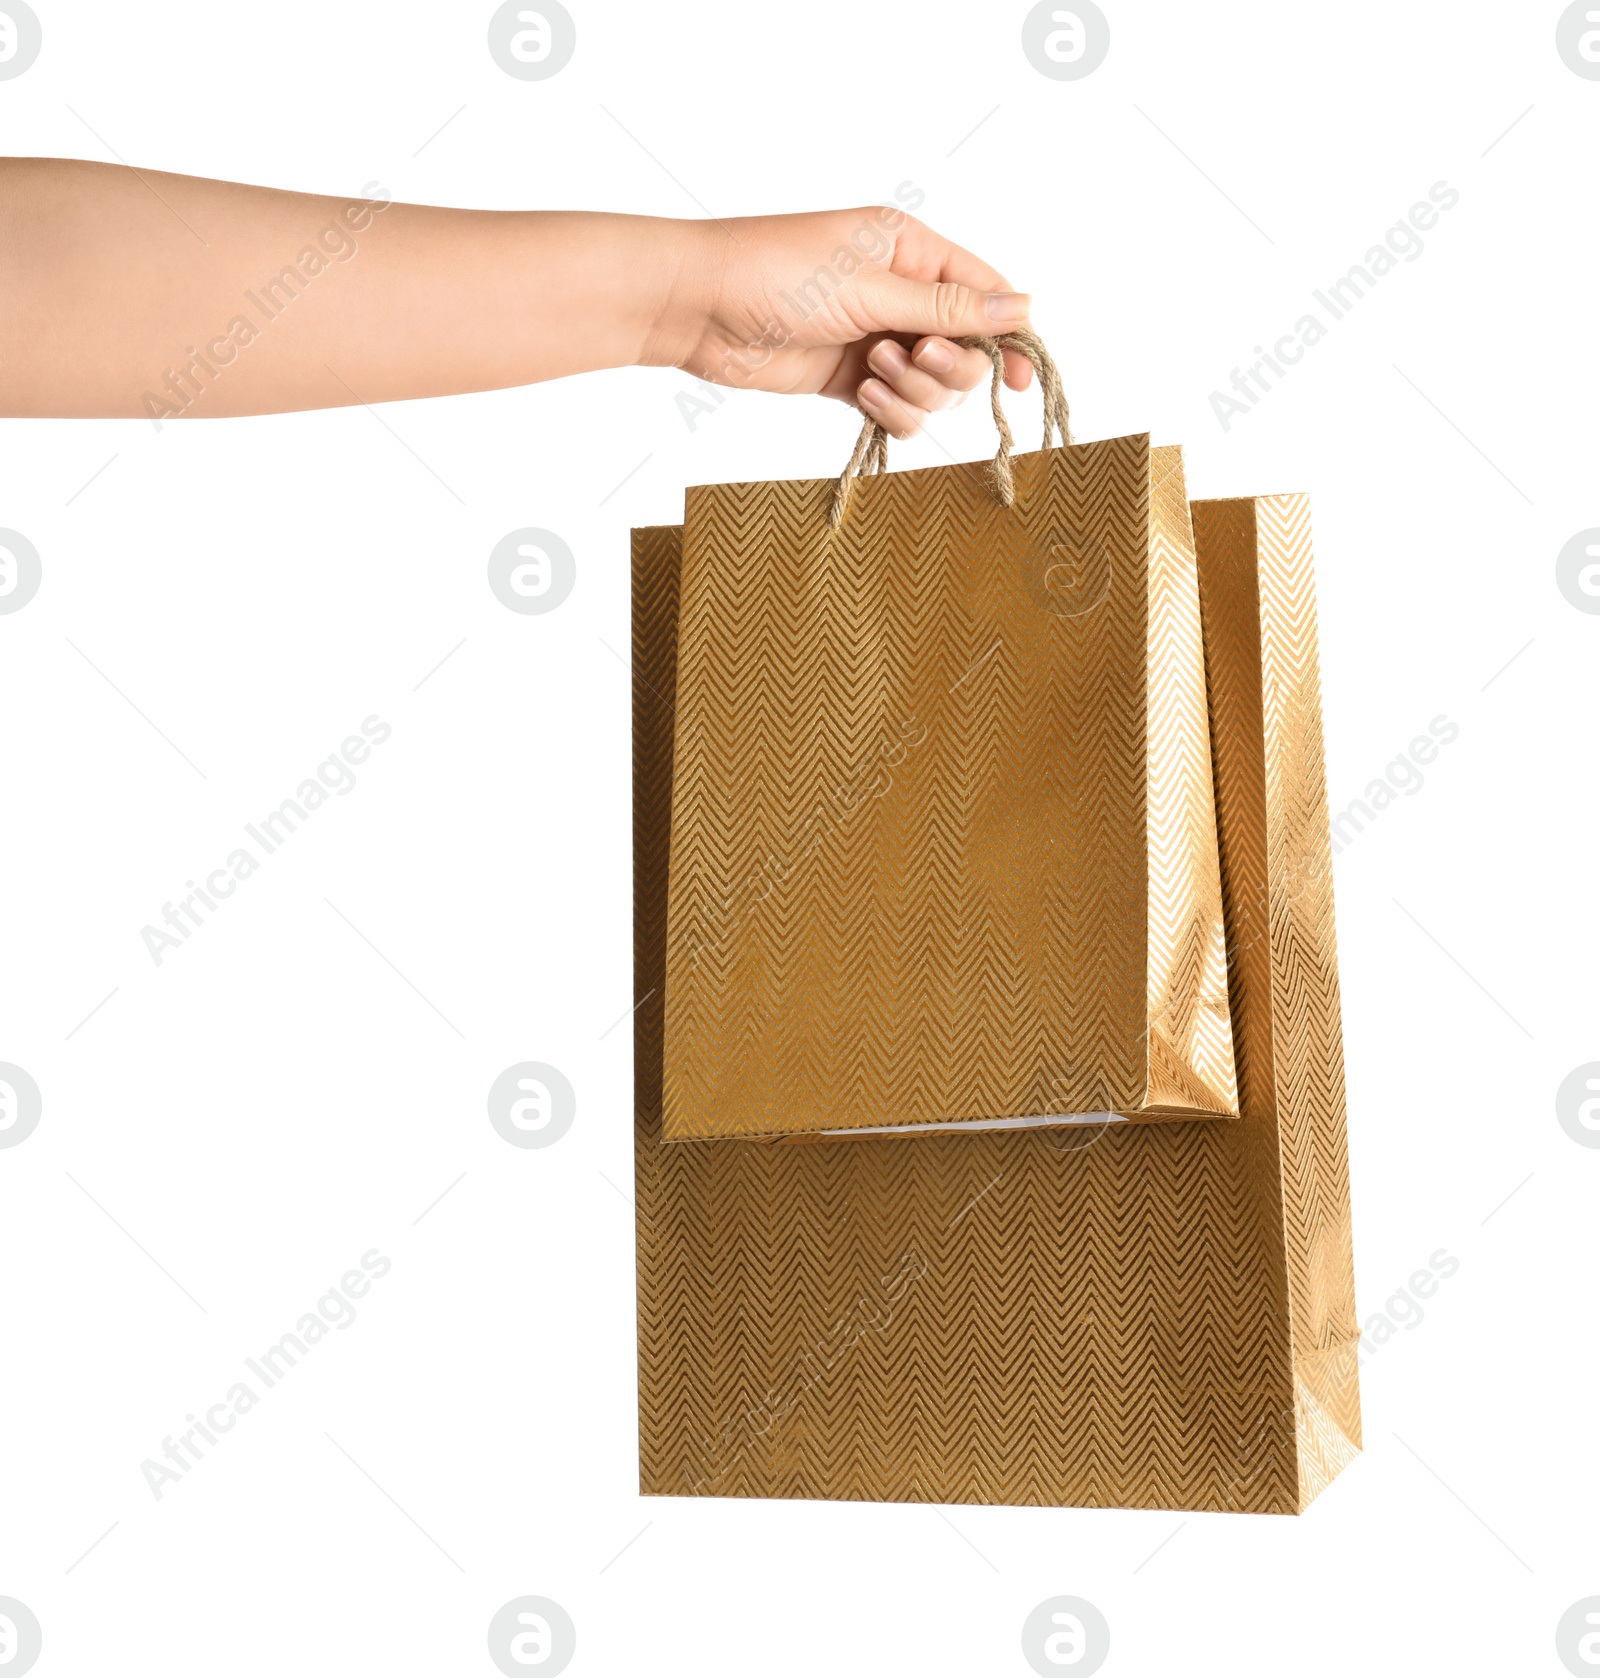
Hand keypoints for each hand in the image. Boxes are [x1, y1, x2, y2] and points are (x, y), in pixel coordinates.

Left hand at [655, 207, 1035, 438]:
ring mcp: (875, 340)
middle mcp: (899, 294)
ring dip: (913, 392)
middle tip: (908, 358)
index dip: (1008, 336)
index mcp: (910, 250)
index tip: (1020, 378)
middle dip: (946, 366)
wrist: (701, 309)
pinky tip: (863, 398)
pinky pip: (899, 411)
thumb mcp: (871, 289)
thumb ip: (948, 309)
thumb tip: (1024, 308)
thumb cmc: (777, 275)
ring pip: (933, 387)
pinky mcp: (851, 380)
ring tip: (871, 374)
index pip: (984, 293)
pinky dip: (891, 415)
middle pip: (965, 350)